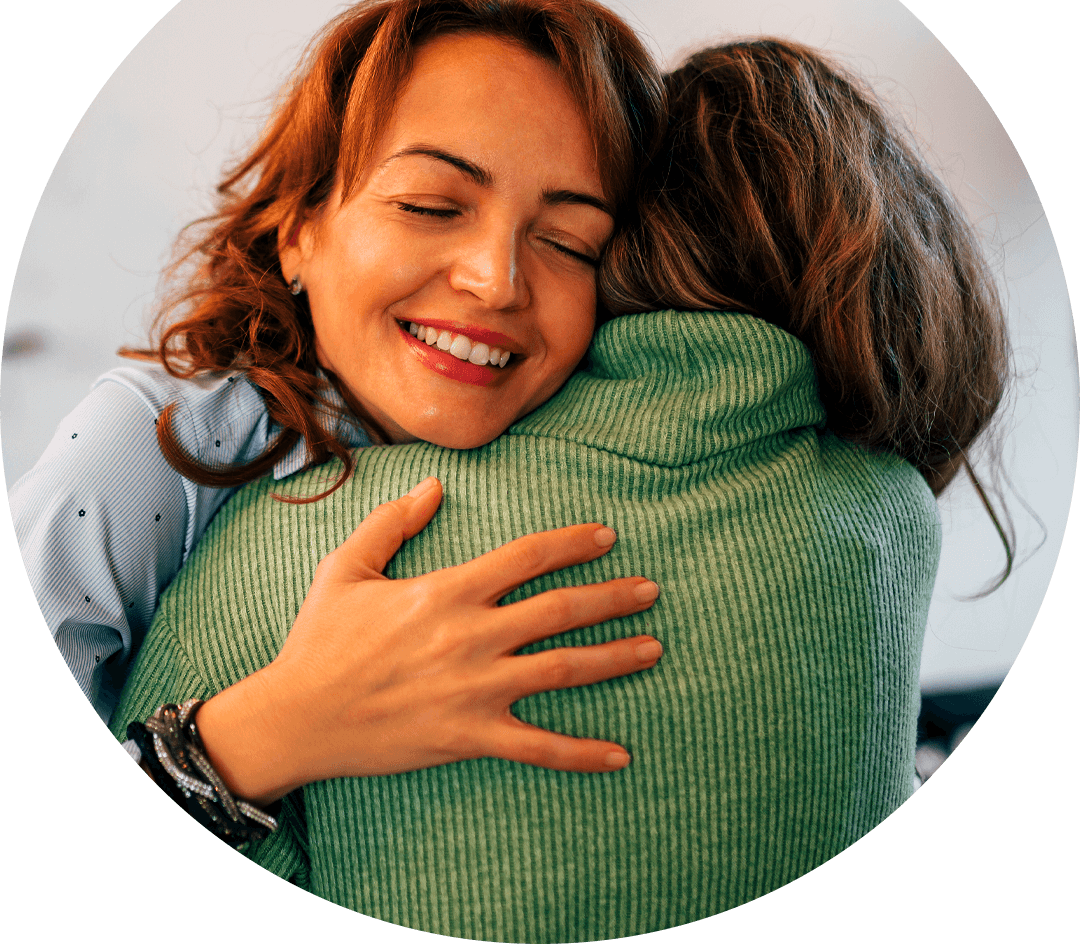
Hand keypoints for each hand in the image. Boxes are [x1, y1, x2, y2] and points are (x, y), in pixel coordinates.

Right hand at [195, 477, 661, 803]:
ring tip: (654, 648)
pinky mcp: (470, 737)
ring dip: (614, 658)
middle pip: (560, 610)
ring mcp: (475, 689)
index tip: (607, 536)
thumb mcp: (348, 567)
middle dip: (612, 597)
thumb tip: (434, 485)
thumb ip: (394, 521)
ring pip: (562, 670)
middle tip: (651, 590)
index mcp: (446, 591)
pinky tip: (621, 755)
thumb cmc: (321, 640)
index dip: (572, 543)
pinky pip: (539, 747)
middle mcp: (470, 636)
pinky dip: (583, 752)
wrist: (296, 718)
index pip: (526, 557)